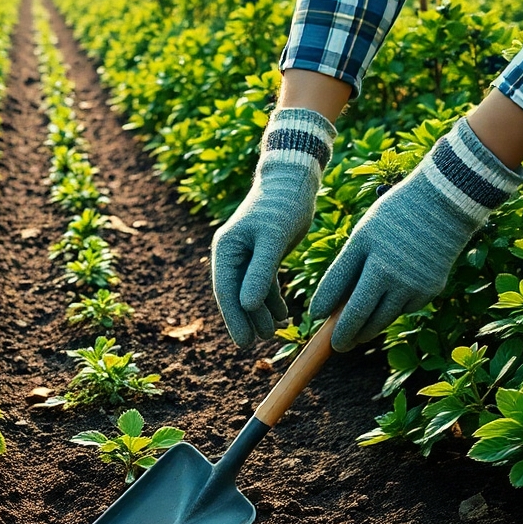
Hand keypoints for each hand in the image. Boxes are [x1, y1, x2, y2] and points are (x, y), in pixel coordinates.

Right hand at [212, 108, 334, 347]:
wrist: (295, 179)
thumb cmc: (283, 205)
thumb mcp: (273, 239)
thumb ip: (259, 273)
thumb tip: (246, 306)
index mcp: (226, 248)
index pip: (226, 290)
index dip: (234, 318)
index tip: (242, 342)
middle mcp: (232, 252)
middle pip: (236, 294)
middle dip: (247, 319)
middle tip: (256, 344)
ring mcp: (247, 254)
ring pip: (251, 291)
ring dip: (261, 312)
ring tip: (272, 333)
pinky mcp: (264, 253)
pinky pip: (264, 283)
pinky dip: (272, 299)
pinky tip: (283, 315)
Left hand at [310, 117, 522, 350]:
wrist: (447, 202)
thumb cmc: (395, 216)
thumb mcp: (364, 235)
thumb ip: (347, 267)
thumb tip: (331, 306)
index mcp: (366, 250)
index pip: (336, 288)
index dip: (323, 307)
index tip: (315, 318)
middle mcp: (388, 271)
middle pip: (359, 314)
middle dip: (344, 334)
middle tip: (336, 345)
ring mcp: (412, 283)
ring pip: (382, 319)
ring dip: (367, 330)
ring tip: (356, 336)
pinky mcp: (430, 291)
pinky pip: (404, 310)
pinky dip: (392, 311)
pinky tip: (388, 305)